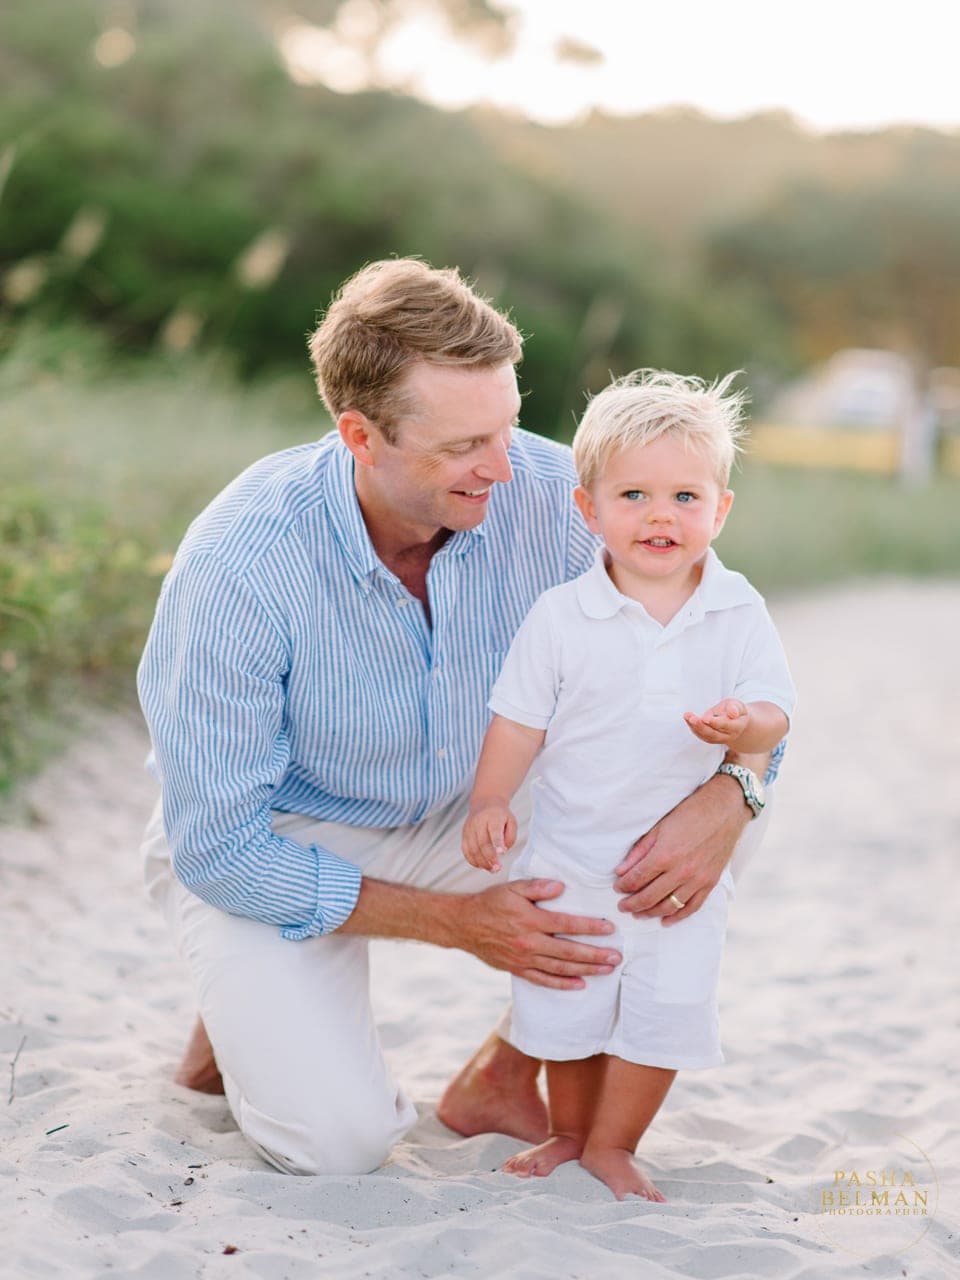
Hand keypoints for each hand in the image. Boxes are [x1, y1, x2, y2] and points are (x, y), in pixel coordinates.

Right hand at [454, 880, 620, 988]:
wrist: (464, 925)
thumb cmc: (491, 902)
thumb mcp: (512, 887)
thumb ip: (537, 886)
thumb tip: (561, 887)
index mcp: (530, 919)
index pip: (567, 924)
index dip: (590, 927)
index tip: (610, 929)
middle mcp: (529, 942)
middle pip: (569, 951)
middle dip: (596, 954)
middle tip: (617, 957)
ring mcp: (524, 959)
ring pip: (560, 968)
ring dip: (586, 969)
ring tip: (607, 969)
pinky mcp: (518, 969)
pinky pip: (543, 980)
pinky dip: (563, 984)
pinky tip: (580, 984)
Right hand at [462, 802, 516, 872]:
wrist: (485, 803)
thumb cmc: (501, 816)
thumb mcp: (512, 821)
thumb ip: (510, 836)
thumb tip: (503, 851)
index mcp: (493, 817)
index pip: (494, 830)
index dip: (497, 842)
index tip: (502, 853)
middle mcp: (479, 822)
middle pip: (482, 842)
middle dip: (490, 858)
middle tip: (498, 868)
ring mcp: (469, 828)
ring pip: (472, 849)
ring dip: (482, 862)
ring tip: (492, 870)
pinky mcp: (464, 834)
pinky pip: (466, 850)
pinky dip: (473, 860)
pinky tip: (482, 866)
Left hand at [613, 774, 748, 924]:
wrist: (725, 809)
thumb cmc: (690, 813)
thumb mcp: (659, 827)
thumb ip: (639, 851)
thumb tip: (621, 871)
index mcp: (665, 855)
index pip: (637, 879)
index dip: (623, 886)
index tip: (617, 888)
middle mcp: (681, 871)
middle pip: (650, 897)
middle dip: (632, 904)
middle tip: (622, 906)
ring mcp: (697, 879)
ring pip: (669, 906)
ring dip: (651, 913)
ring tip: (639, 914)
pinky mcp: (710, 883)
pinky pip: (692, 907)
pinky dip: (678, 916)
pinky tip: (666, 920)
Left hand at [684, 698, 748, 745]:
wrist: (735, 720)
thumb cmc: (734, 709)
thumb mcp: (737, 704)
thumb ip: (734, 708)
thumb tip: (732, 713)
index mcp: (737, 726)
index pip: (726, 725)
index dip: (716, 723)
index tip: (705, 719)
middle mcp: (728, 736)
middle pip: (714, 734)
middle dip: (702, 727)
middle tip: (692, 719)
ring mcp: (719, 739)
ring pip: (706, 736)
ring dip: (695, 727)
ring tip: (687, 716)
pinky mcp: (711, 739)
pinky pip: (701, 735)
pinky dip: (693, 727)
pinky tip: (688, 718)